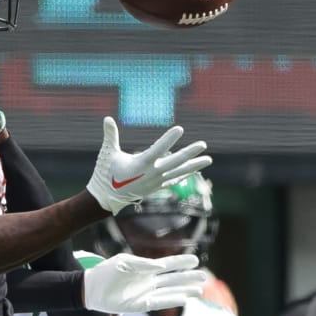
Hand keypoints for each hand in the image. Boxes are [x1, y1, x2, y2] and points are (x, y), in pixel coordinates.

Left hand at [81, 252, 206, 313]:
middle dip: (188, 278)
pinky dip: (170, 301)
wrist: (91, 289)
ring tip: (199, 291)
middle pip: (173, 279)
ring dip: (183, 291)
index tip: (195, 259)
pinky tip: (183, 299)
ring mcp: (145, 293)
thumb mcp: (123, 263)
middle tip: (204, 277)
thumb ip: (142, 264)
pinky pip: (158, 303)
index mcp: (145, 267)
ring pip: (169, 292)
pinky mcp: (139, 305)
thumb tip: (159, 265)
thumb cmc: (106, 272)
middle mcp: (148, 281)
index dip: (181, 262)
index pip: (167, 264)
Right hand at [86, 117, 211, 214]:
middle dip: (189, 153)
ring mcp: (155, 182)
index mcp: (139, 164)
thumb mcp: (107, 153)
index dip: (168, 139)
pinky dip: (185, 175)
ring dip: (194, 165)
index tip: (179, 129)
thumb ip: (110, 135)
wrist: (106, 197)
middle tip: (203, 144)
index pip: (157, 149)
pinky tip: (194, 170)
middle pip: (174, 162)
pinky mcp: (156, 187)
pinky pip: (174, 180)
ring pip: (179, 172)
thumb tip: (106, 118)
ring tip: (209, 159)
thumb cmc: (106, 173)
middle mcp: (150, 174)